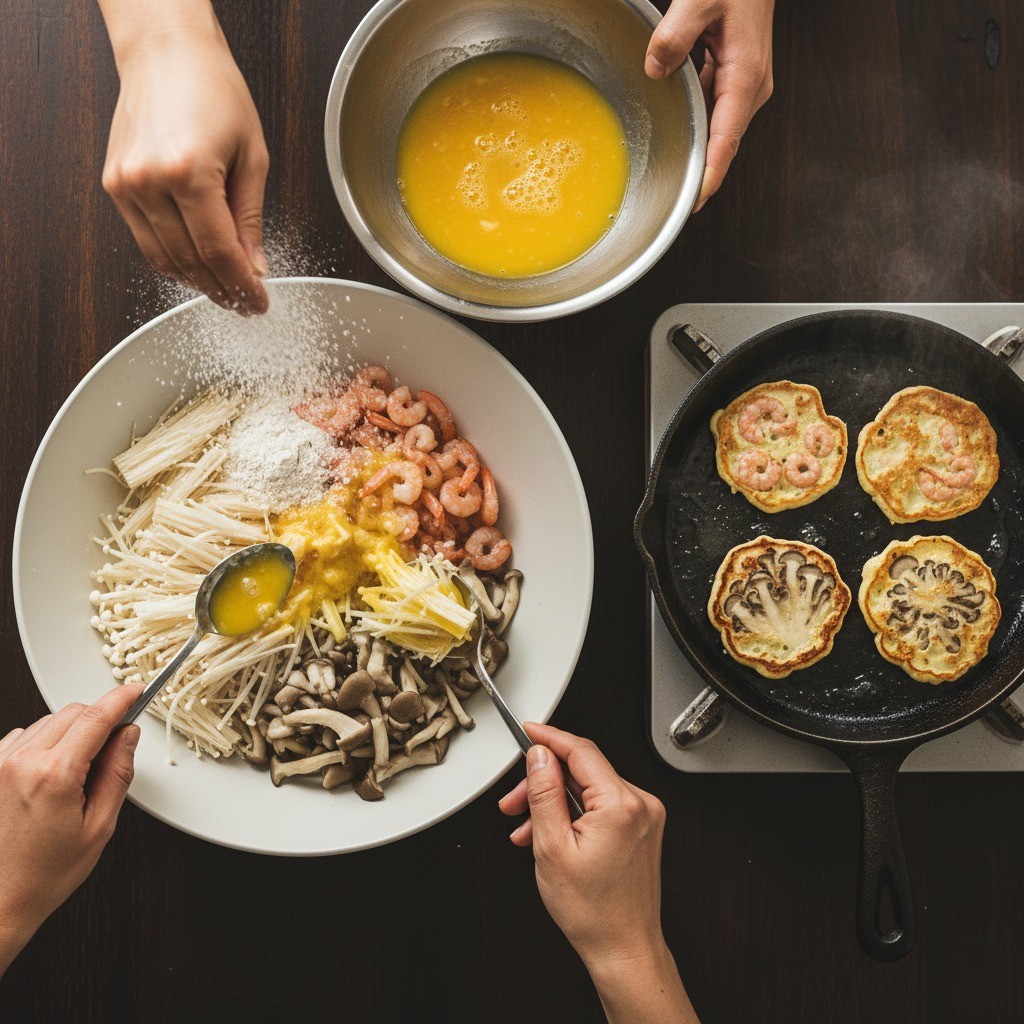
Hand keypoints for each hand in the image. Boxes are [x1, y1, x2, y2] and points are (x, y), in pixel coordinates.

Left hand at [0, 684, 142, 975]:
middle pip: (73, 712)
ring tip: (76, 772)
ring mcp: (0, 763)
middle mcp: (21, 762)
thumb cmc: (44, 874)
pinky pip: (24, 736)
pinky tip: (50, 772)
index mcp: (54, 775)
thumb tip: (128, 735)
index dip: (122, 698)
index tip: (137, 690)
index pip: (97, 717)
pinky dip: (44, 742)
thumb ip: (117, 773)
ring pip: (49, 721)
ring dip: (70, 732)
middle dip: (99, 719)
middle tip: (113, 745)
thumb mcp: (99, 826)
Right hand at [102, 21, 268, 313]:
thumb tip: (255, 267)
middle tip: (246, 303)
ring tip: (225, 289)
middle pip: (191, 262)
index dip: (242, 287)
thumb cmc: (214, 90)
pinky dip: (174, 260)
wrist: (167, 53)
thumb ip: (251, 219)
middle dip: (222, 290)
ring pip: (164, 260)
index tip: (258, 303)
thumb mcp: (252, 156)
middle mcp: (150, 180)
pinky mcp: (114, 185)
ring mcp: (126, 184)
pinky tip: (198, 266)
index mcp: (189, 171)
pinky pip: (146, 240)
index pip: (219, 253)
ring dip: (197, 282)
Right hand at [499, 723, 697, 1023]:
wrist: (623, 948)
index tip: (529, 731)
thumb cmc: (593, 912)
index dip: (549, 737)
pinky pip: (602, 804)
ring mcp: (645, 815)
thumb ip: (544, 793)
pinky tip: (552, 833)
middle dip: (544, 781)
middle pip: (583, 770)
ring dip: (555, 801)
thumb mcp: (552, 848)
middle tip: (514, 801)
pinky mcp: (643, 826)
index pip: (581, 750)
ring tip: (527, 827)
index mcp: (620, 805)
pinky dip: (574, 813)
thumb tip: (540, 756)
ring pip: (589, 788)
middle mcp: (640, 804)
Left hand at [645, 0, 774, 210]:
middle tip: (669, 194)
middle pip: (722, 143)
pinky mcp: (737, 79)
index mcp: (746, 77)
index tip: (694, 201)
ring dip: (695, 145)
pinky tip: (676, 122)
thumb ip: (675, 35)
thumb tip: (655, 68)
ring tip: (669, 166)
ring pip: (716, 128)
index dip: (710, 175)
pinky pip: (714, 110)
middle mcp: (750, 87)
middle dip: (699, 170)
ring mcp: (745, 85)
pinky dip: (696, 121)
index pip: (726, 141)